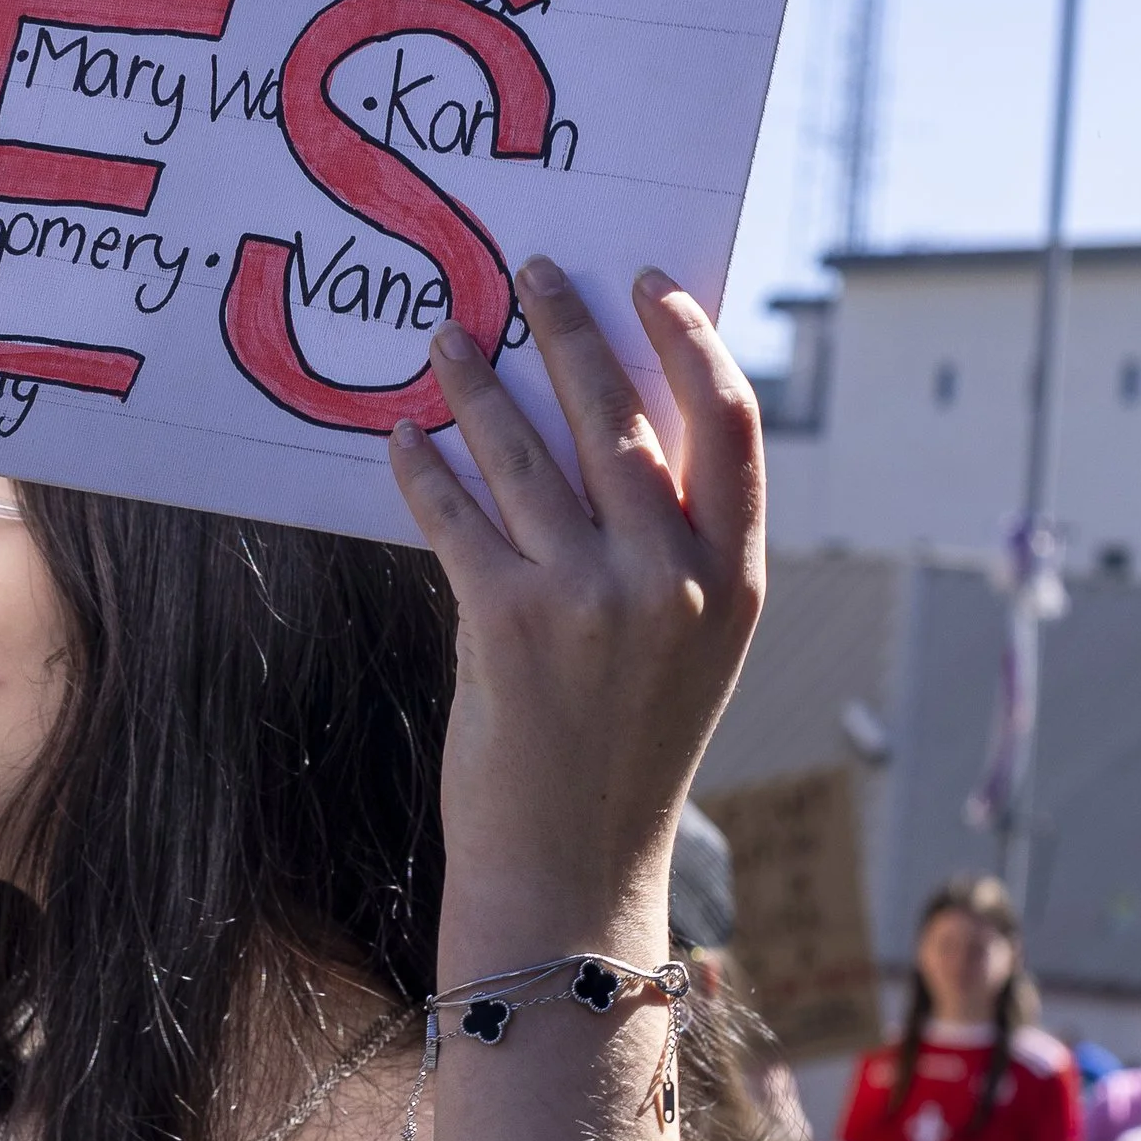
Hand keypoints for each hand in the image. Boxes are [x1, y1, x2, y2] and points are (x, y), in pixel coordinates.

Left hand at [392, 263, 762, 939]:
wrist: (573, 868)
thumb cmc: (624, 751)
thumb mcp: (689, 650)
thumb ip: (672, 549)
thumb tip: (617, 430)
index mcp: (737, 581)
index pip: (732, 425)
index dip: (692, 339)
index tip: (652, 285)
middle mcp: (674, 581)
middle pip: (622, 412)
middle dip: (570, 326)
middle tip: (534, 273)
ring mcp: (591, 600)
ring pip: (527, 449)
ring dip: (480, 379)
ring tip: (449, 336)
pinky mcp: (507, 622)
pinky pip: (456, 512)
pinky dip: (424, 464)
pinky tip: (403, 435)